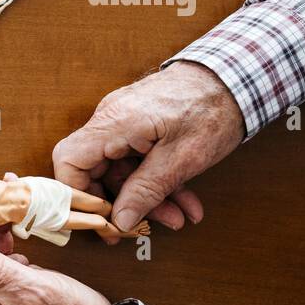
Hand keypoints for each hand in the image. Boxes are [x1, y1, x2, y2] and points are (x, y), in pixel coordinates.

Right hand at [52, 61, 242, 235]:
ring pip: (121, 170)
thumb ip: (146, 191)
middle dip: (120, 204)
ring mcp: (125, 123)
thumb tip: (120, 221)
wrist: (236, 75)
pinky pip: (137, 160)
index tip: (99, 218)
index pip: (69, 161)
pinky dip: (158, 182)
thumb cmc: (212, 107)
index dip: (76, 194)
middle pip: (95, 170)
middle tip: (138, 229)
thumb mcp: (181, 158)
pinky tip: (184, 200)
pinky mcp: (140, 126)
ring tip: (177, 217)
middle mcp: (112, 120)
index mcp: (114, 123)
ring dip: (147, 197)